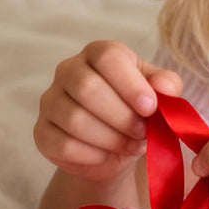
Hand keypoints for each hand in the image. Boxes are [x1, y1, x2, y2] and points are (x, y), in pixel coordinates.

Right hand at [34, 40, 182, 182]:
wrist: (115, 148)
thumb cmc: (137, 112)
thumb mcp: (159, 94)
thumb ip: (167, 85)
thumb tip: (166, 87)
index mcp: (98, 54)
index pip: (108, 57)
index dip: (130, 84)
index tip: (150, 107)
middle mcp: (68, 70)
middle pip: (87, 88)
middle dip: (122, 116)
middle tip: (142, 132)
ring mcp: (50, 101)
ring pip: (74, 119)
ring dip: (110, 138)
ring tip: (131, 145)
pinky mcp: (42, 132)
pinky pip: (64, 145)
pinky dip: (93, 155)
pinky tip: (107, 154)